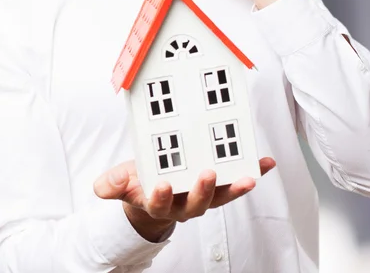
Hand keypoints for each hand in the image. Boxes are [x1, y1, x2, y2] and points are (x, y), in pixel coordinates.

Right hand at [93, 157, 275, 241]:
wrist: (154, 191)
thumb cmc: (139, 183)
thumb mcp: (120, 182)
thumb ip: (112, 185)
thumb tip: (104, 187)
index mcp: (158, 203)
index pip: (159, 204)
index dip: (160, 197)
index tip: (160, 185)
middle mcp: (184, 204)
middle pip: (196, 204)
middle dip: (202, 191)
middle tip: (207, 174)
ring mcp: (203, 196)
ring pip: (220, 197)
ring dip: (235, 188)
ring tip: (249, 177)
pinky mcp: (218, 186)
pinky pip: (235, 182)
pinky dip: (252, 173)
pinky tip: (266, 164)